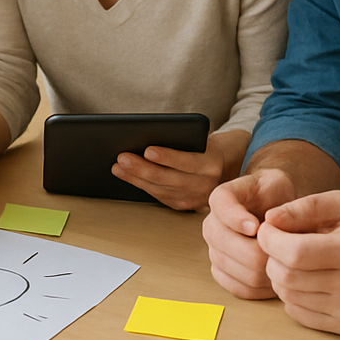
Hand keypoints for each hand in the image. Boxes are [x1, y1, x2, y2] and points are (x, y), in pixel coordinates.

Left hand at [112, 130, 245, 210]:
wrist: (221, 167)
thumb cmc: (203, 147)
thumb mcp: (198, 139)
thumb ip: (181, 139)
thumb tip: (146, 135)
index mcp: (210, 164)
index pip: (187, 161)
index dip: (167, 157)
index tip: (148, 150)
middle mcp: (204, 184)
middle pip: (168, 178)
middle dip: (142, 168)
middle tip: (122, 157)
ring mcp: (193, 198)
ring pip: (159, 189)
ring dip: (135, 177)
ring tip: (118, 165)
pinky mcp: (181, 205)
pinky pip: (157, 195)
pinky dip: (139, 185)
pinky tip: (125, 175)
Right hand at [202, 169, 298, 299]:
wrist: (278, 209)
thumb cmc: (278, 196)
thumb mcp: (276, 182)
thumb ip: (268, 194)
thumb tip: (255, 228)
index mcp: (220, 199)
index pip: (221, 207)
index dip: (237, 219)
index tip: (256, 226)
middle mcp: (212, 226)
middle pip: (230, 247)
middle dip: (261, 251)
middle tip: (283, 249)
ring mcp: (214, 251)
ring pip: (239, 271)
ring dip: (265, 271)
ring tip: (282, 260)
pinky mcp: (222, 273)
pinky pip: (240, 289)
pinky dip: (262, 288)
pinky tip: (274, 275)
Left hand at [257, 191, 339, 334]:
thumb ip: (304, 207)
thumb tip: (270, 218)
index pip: (294, 252)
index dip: (270, 240)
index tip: (268, 231)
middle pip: (287, 276)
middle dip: (272, 258)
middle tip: (279, 248)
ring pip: (289, 296)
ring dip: (280, 278)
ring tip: (292, 264)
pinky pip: (298, 315)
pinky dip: (291, 297)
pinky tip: (304, 283)